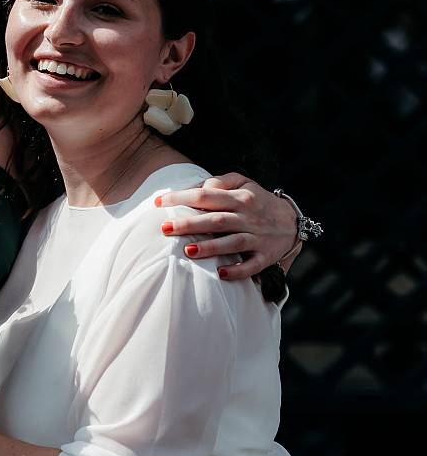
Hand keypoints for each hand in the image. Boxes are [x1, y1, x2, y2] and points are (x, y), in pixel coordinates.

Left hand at [154, 173, 299, 279]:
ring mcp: (258, 237)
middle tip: (165, 228)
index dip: (182, 197)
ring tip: (188, 250)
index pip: (206, 195)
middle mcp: (248, 217)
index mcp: (240, 197)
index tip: (160, 201)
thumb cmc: (259, 201)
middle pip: (215, 220)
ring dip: (210, 247)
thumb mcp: (245, 183)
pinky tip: (220, 273)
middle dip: (189, 224)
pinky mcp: (266, 256)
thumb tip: (200, 188)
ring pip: (232, 242)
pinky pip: (252, 265)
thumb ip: (222, 182)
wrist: (294, 221)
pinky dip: (238, 270)